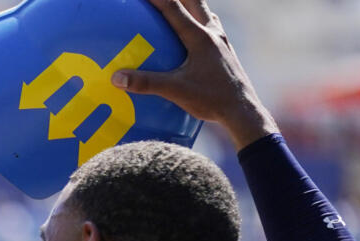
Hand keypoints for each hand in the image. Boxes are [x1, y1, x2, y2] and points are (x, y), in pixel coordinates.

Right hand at [111, 0, 277, 149]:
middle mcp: (213, 34)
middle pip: (196, 2)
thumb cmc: (210, 99)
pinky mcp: (226, 53)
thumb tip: (116, 78)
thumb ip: (146, 83)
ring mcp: (222, 43)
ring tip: (182, 7)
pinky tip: (195, 36)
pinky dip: (200, 24)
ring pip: (207, 14)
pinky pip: (212, 30)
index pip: (174, 9)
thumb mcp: (176, 91)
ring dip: (193, 7)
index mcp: (200, 37)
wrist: (243, 111)